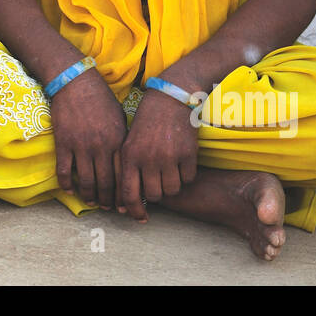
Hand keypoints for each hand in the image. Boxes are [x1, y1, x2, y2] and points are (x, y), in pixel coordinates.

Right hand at [49, 69, 126, 208]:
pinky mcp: (64, 142)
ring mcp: (81, 146)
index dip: (125, 195)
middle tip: (107, 208)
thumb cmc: (101, 99)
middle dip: (107, 200)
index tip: (125, 206)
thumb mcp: (119, 118)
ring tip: (91, 201)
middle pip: (106, 184)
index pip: (124, 177)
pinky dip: (67, 184)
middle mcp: (101, 147)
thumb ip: (123, 141)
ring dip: (89, 196)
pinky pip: (65, 171)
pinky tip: (69, 190)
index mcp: (118, 142)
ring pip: (86, 181)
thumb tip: (128, 162)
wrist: (76, 82)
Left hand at [117, 89, 198, 221]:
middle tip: (158, 182)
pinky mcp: (188, 154)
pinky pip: (188, 178)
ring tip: (169, 169)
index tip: (140, 218)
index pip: (129, 194)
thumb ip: (129, 167)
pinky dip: (186, 174)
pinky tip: (181, 160)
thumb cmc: (147, 120)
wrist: (170, 97)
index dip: (134, 210)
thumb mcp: (130, 141)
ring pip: (172, 189)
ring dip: (172, 184)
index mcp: (129, 155)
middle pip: (154, 196)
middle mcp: (148, 159)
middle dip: (156, 193)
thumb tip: (128, 200)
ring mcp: (169, 157)